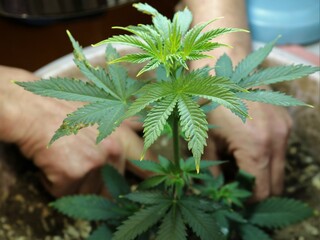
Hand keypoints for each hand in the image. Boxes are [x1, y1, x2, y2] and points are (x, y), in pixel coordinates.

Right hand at [0, 65, 151, 196]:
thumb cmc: (63, 109)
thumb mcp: (101, 111)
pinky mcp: (73, 173)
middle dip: (96, 179)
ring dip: (73, 182)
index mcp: (121, 135)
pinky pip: (65, 192)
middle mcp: (113, 150)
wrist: (33, 109)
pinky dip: (54, 183)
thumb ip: (122, 124)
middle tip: (78, 162)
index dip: (149, 174)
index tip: (155, 183)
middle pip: (111, 183)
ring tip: (62, 158)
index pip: (145, 160)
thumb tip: (138, 130)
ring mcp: (94, 162)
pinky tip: (50, 163)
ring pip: (87, 190)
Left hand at [206, 101, 291, 200]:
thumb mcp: (206, 139)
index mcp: (256, 148)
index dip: (248, 201)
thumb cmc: (209, 104)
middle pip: (276, 184)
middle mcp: (276, 142)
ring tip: (242, 169)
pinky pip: (281, 150)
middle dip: (258, 192)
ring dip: (264, 175)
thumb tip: (217, 188)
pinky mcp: (285, 122)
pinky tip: (250, 149)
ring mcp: (284, 130)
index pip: (260, 191)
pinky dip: (268, 158)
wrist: (225, 69)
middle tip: (240, 190)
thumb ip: (214, 169)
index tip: (236, 201)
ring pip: (280, 168)